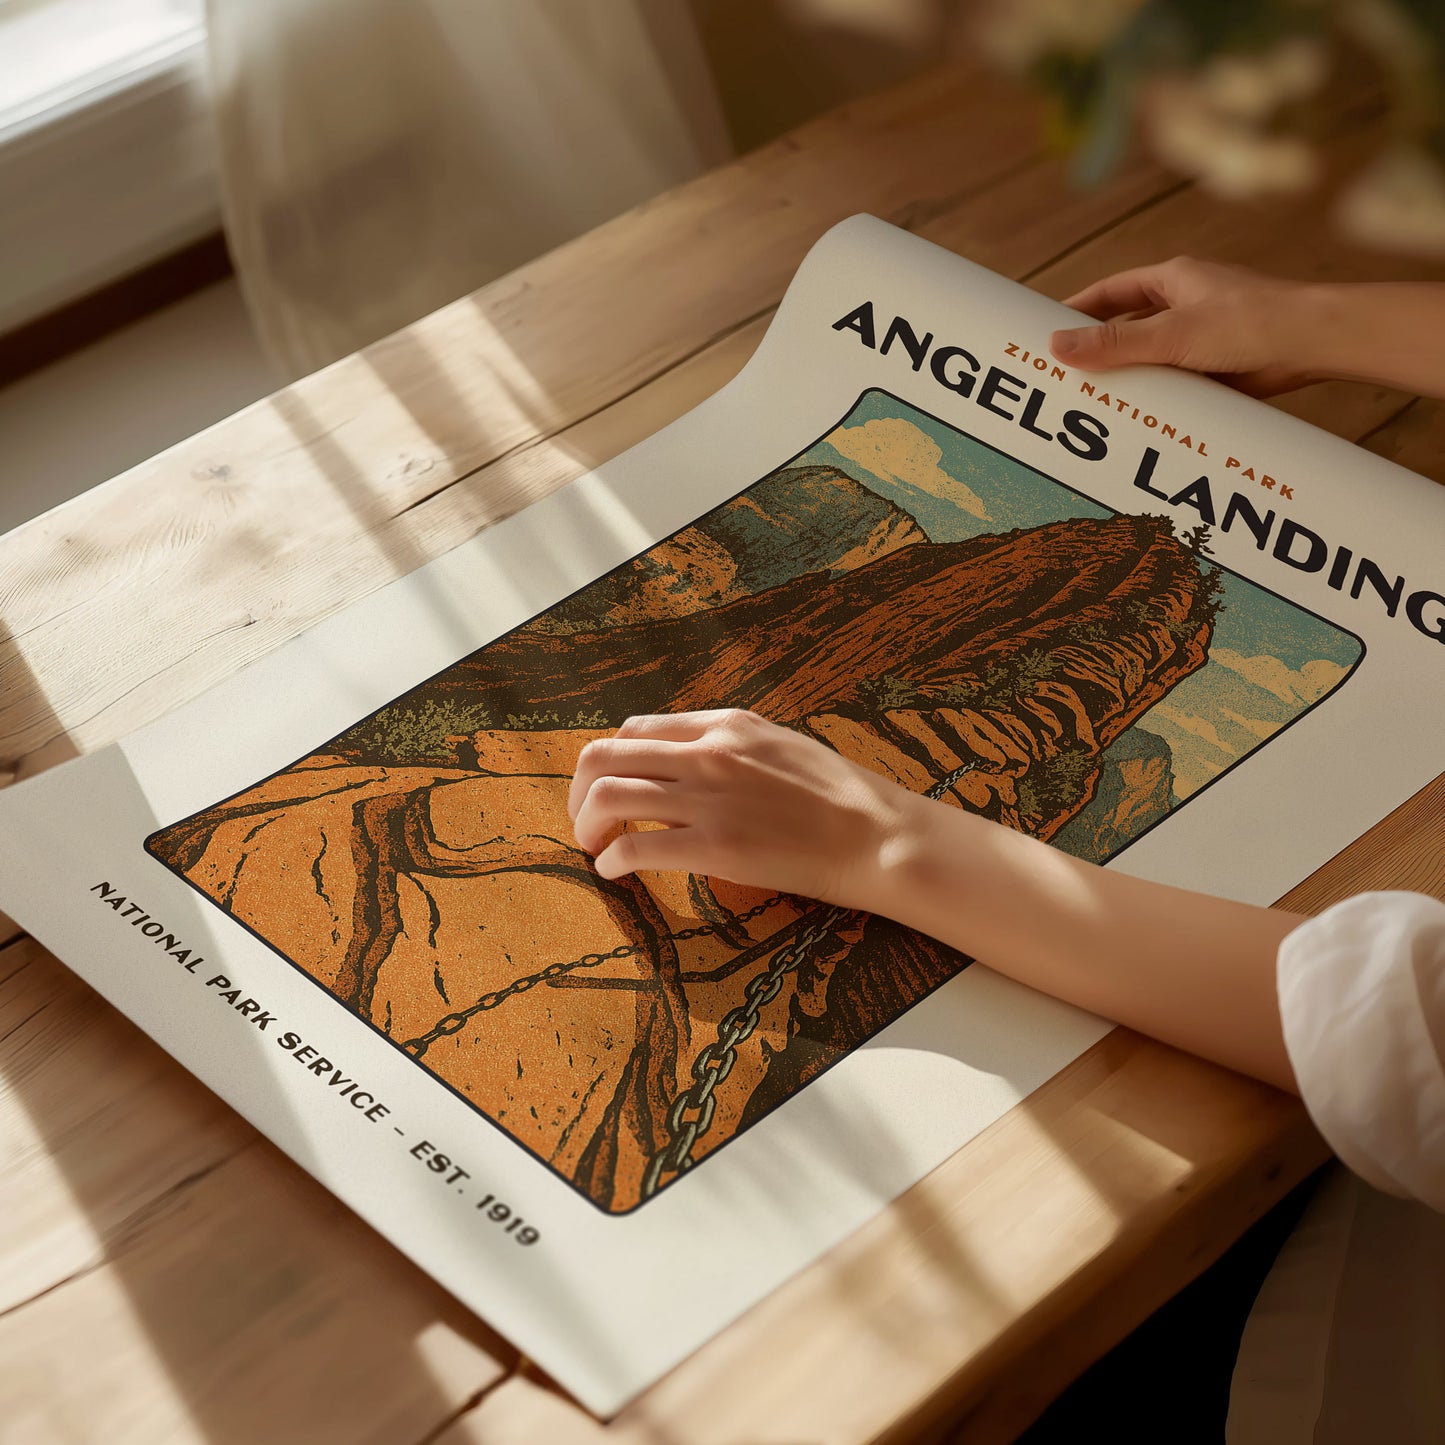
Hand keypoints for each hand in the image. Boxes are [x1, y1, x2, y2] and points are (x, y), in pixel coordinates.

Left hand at [568, 709, 917, 907]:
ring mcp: (709, 798)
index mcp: (725, 724)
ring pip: (608, 795)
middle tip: (585, 821)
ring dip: (587, 825)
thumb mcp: (780, 744)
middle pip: (606, 756)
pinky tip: (615, 872)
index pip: (636, 730)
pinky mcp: (714, 845)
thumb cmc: (839, 797)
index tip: (608, 789)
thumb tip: (691, 759)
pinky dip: (611, 860)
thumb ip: (732, 746)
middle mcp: (708, 752)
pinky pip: (635, 846)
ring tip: (593, 848)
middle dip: (580, 792)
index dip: (610, 761)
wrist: (876, 835)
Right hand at [1049, 256, 1317, 395]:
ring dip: (1130, 377)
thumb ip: (1114, 343)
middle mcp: (1187, 304)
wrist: (1314, 344)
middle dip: (1099, 349)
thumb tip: (1056, 345)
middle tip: (1064, 373)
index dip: (1078, 309)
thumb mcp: (1171, 334)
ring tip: (1094, 402)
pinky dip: (1158, 396)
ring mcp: (1203, 337)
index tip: (1047, 330)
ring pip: (1152, 357)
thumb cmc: (1251, 322)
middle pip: (1129, 326)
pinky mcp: (1218, 367)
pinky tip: (1140, 416)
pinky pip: (1176, 381)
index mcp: (1174, 280)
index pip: (1111, 292)